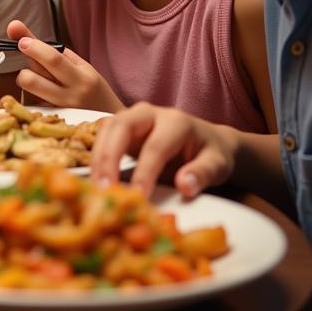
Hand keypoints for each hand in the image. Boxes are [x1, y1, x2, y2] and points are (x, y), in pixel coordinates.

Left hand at [7, 19, 122, 112]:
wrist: (109, 117)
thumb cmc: (91, 87)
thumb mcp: (81, 67)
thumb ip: (54, 52)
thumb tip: (22, 35)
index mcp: (82, 78)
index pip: (54, 61)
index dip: (36, 49)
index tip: (23, 40)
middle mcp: (71, 96)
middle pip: (36, 78)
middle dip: (26, 60)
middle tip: (21, 45)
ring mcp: (60, 111)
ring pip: (31, 90)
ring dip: (24, 77)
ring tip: (30, 73)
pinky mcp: (52, 120)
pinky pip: (33, 101)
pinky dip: (31, 92)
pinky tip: (38, 90)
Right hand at [91, 102, 237, 198]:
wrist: (207, 140)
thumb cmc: (211, 154)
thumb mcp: (217, 165)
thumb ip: (202, 174)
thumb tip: (184, 186)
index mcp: (176, 122)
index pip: (155, 146)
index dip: (144, 172)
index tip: (137, 197)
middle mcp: (150, 113)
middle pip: (121, 126)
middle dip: (109, 157)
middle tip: (104, 189)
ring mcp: (132, 117)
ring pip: (107, 128)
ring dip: (97, 157)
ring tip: (95, 187)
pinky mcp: (121, 127)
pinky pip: (102, 136)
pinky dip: (95, 156)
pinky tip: (94, 179)